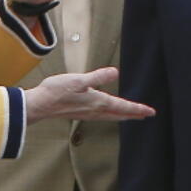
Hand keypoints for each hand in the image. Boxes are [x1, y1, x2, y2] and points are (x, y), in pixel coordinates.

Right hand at [24, 67, 154, 123]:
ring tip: (132, 116)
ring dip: (124, 116)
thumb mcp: (79, 80)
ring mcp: (88, 114)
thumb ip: (98, 77)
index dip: (138, 109)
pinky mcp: (81, 113)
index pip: (123, 106)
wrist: (40, 105)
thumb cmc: (57, 91)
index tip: (151, 112)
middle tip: (147, 115)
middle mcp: (95, 110)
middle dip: (134, 115)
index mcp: (98, 102)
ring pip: (112, 116)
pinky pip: (103, 116)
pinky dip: (112, 115)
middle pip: (120, 114)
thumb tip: (115, 73)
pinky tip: (108, 112)